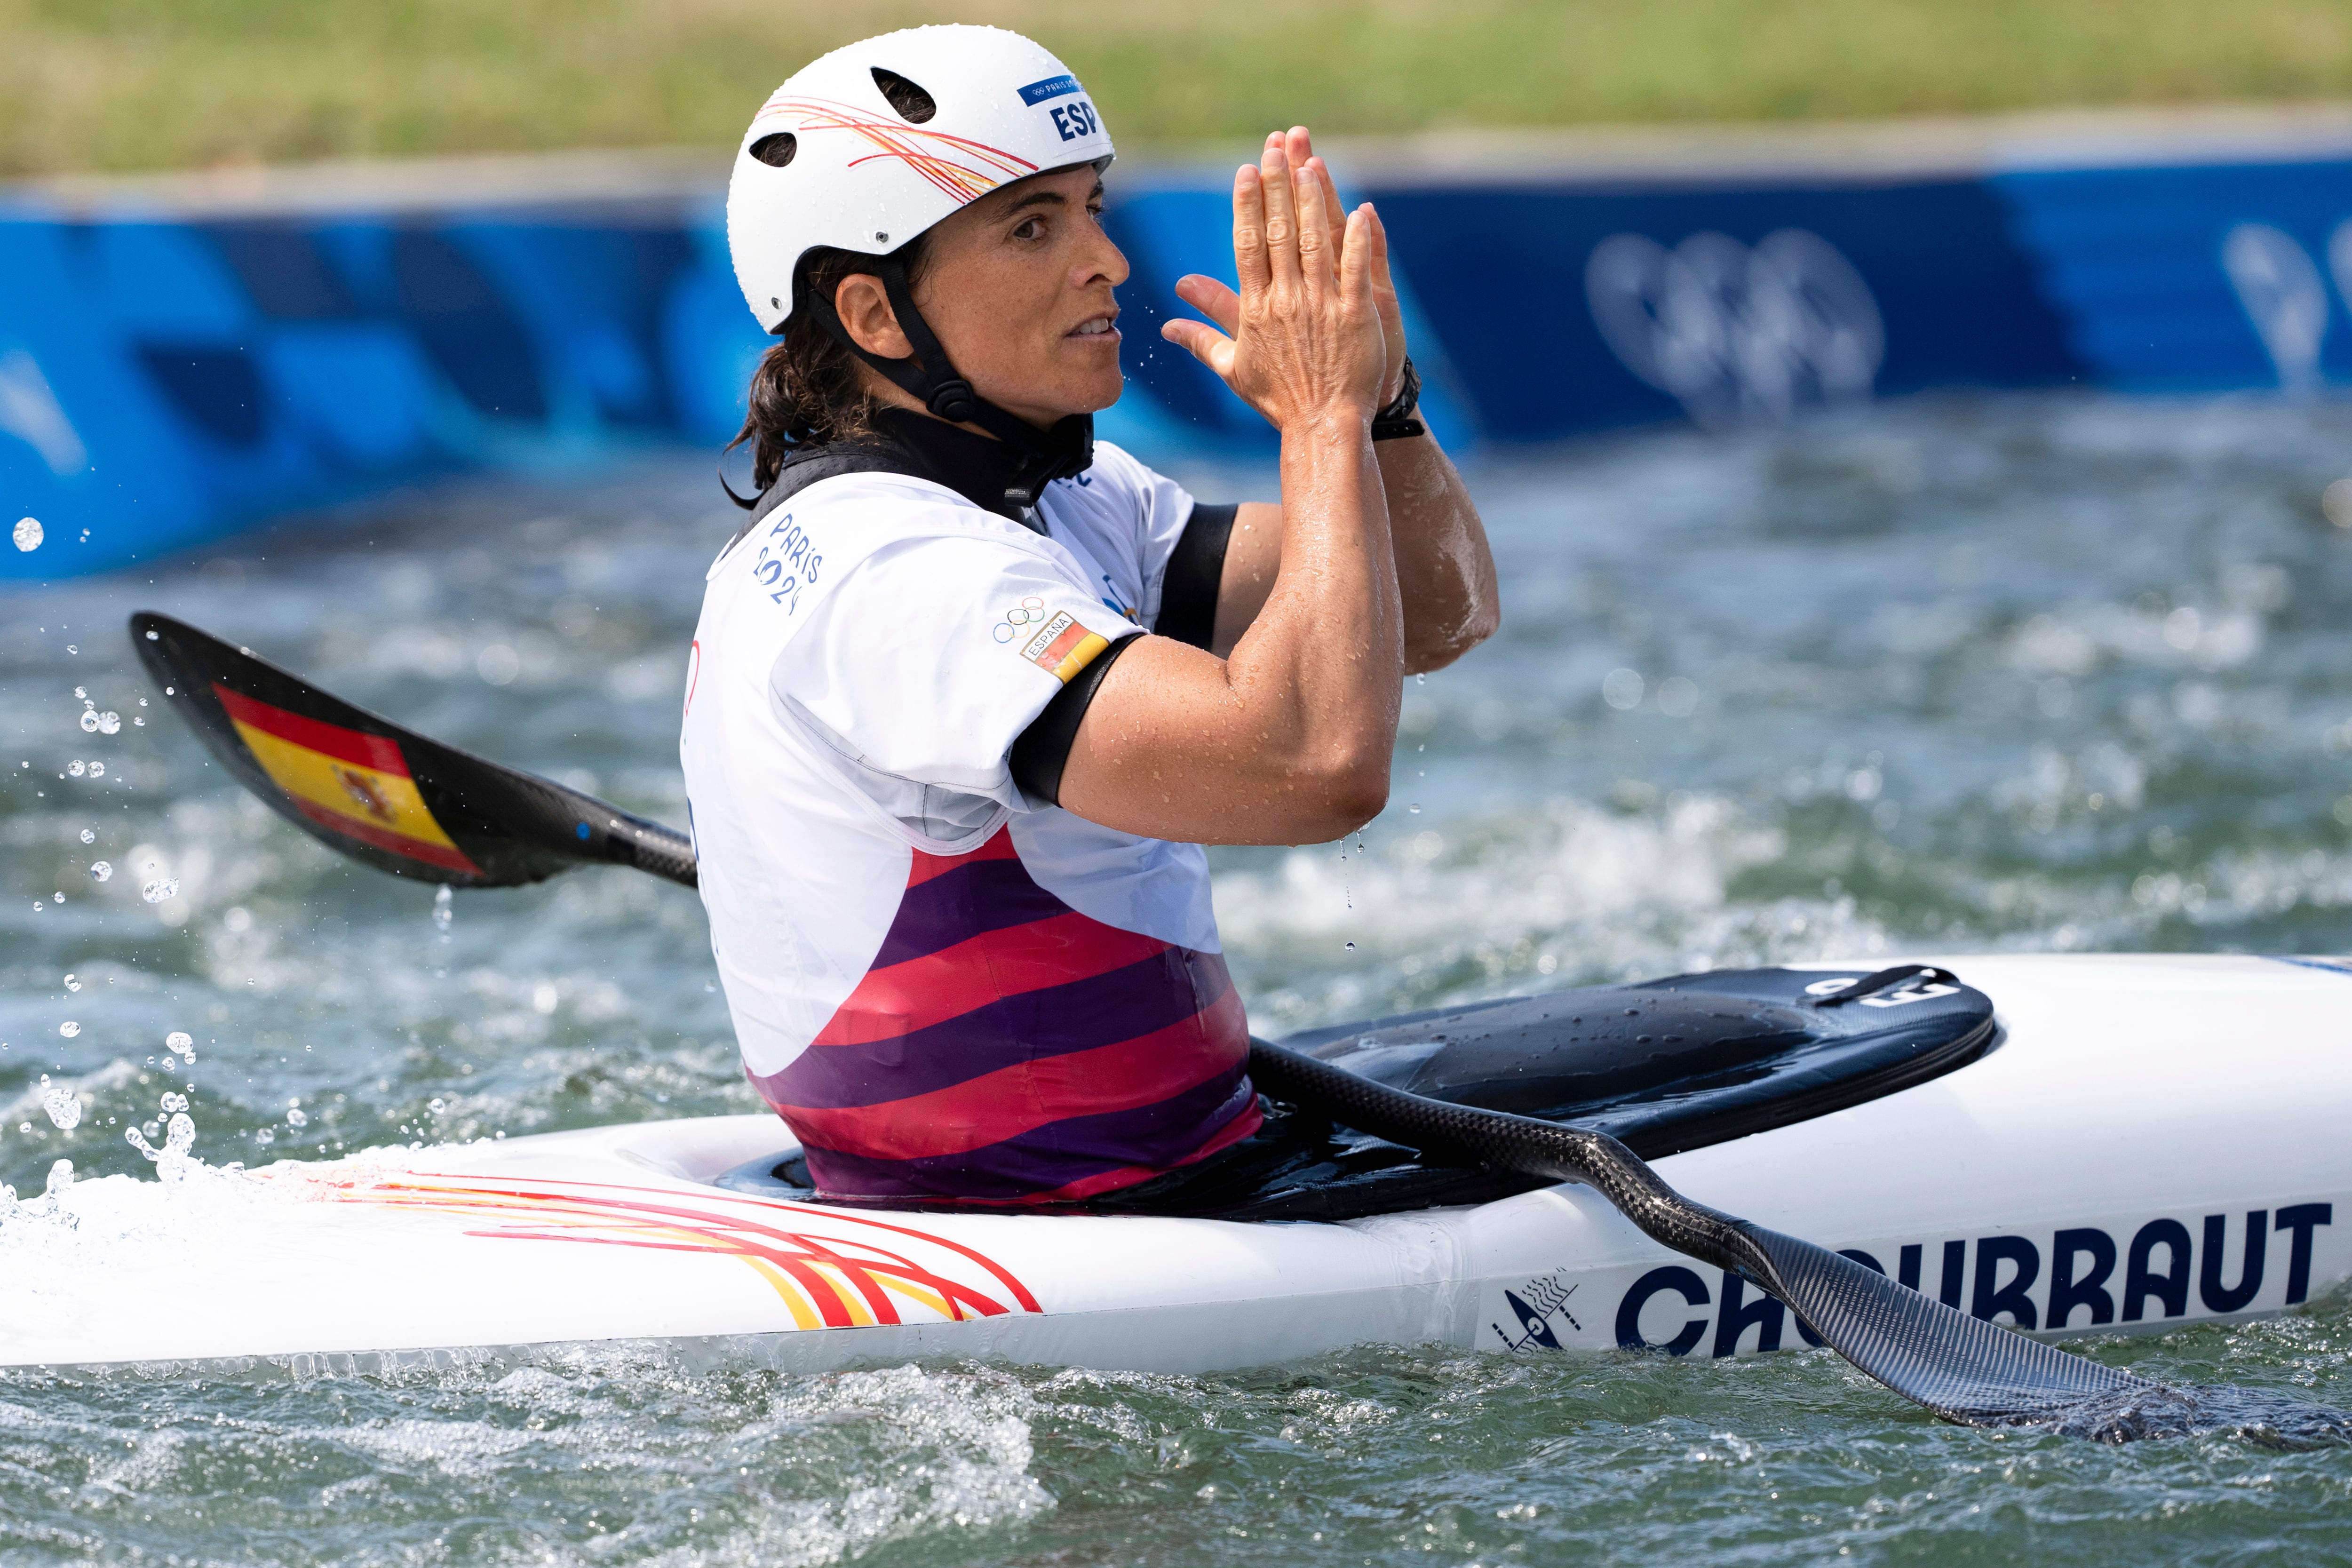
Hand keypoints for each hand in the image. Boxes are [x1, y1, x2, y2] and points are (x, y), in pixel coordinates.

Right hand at [1160, 136, 1385, 435]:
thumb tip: (1166, 328)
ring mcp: (1322, 306)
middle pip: (1279, 233)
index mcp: (1257, 308)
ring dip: (1313, 201)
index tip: (1247, 171)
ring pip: (1315, 243)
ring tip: (1311, 163)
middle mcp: (1286, 301)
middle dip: (1277, 186)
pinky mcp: (1356, 316)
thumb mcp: (1233, 369)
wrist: (1322, 426)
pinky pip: (1357, 270)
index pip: (1248, 245)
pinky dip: (1359, 240)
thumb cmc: (1278, 400)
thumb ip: (1201, 340)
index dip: (1248, 205)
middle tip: (1276, 146)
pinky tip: (1362, 210)